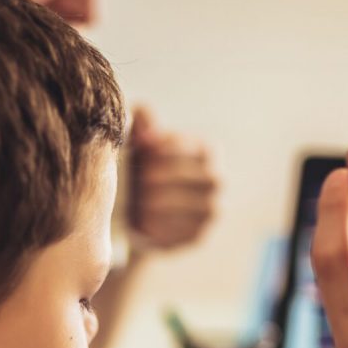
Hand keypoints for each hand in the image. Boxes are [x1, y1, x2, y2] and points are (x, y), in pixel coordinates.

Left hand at [127, 106, 216, 250]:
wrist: (131, 217)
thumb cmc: (138, 169)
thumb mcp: (137, 147)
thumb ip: (140, 127)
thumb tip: (141, 111)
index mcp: (205, 152)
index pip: (200, 148)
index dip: (174, 149)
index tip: (145, 149)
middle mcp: (216, 180)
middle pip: (205, 178)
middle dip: (172, 177)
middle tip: (142, 179)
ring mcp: (211, 211)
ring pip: (200, 207)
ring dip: (168, 203)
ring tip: (140, 202)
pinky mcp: (198, 236)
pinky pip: (188, 233)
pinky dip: (166, 228)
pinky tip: (143, 223)